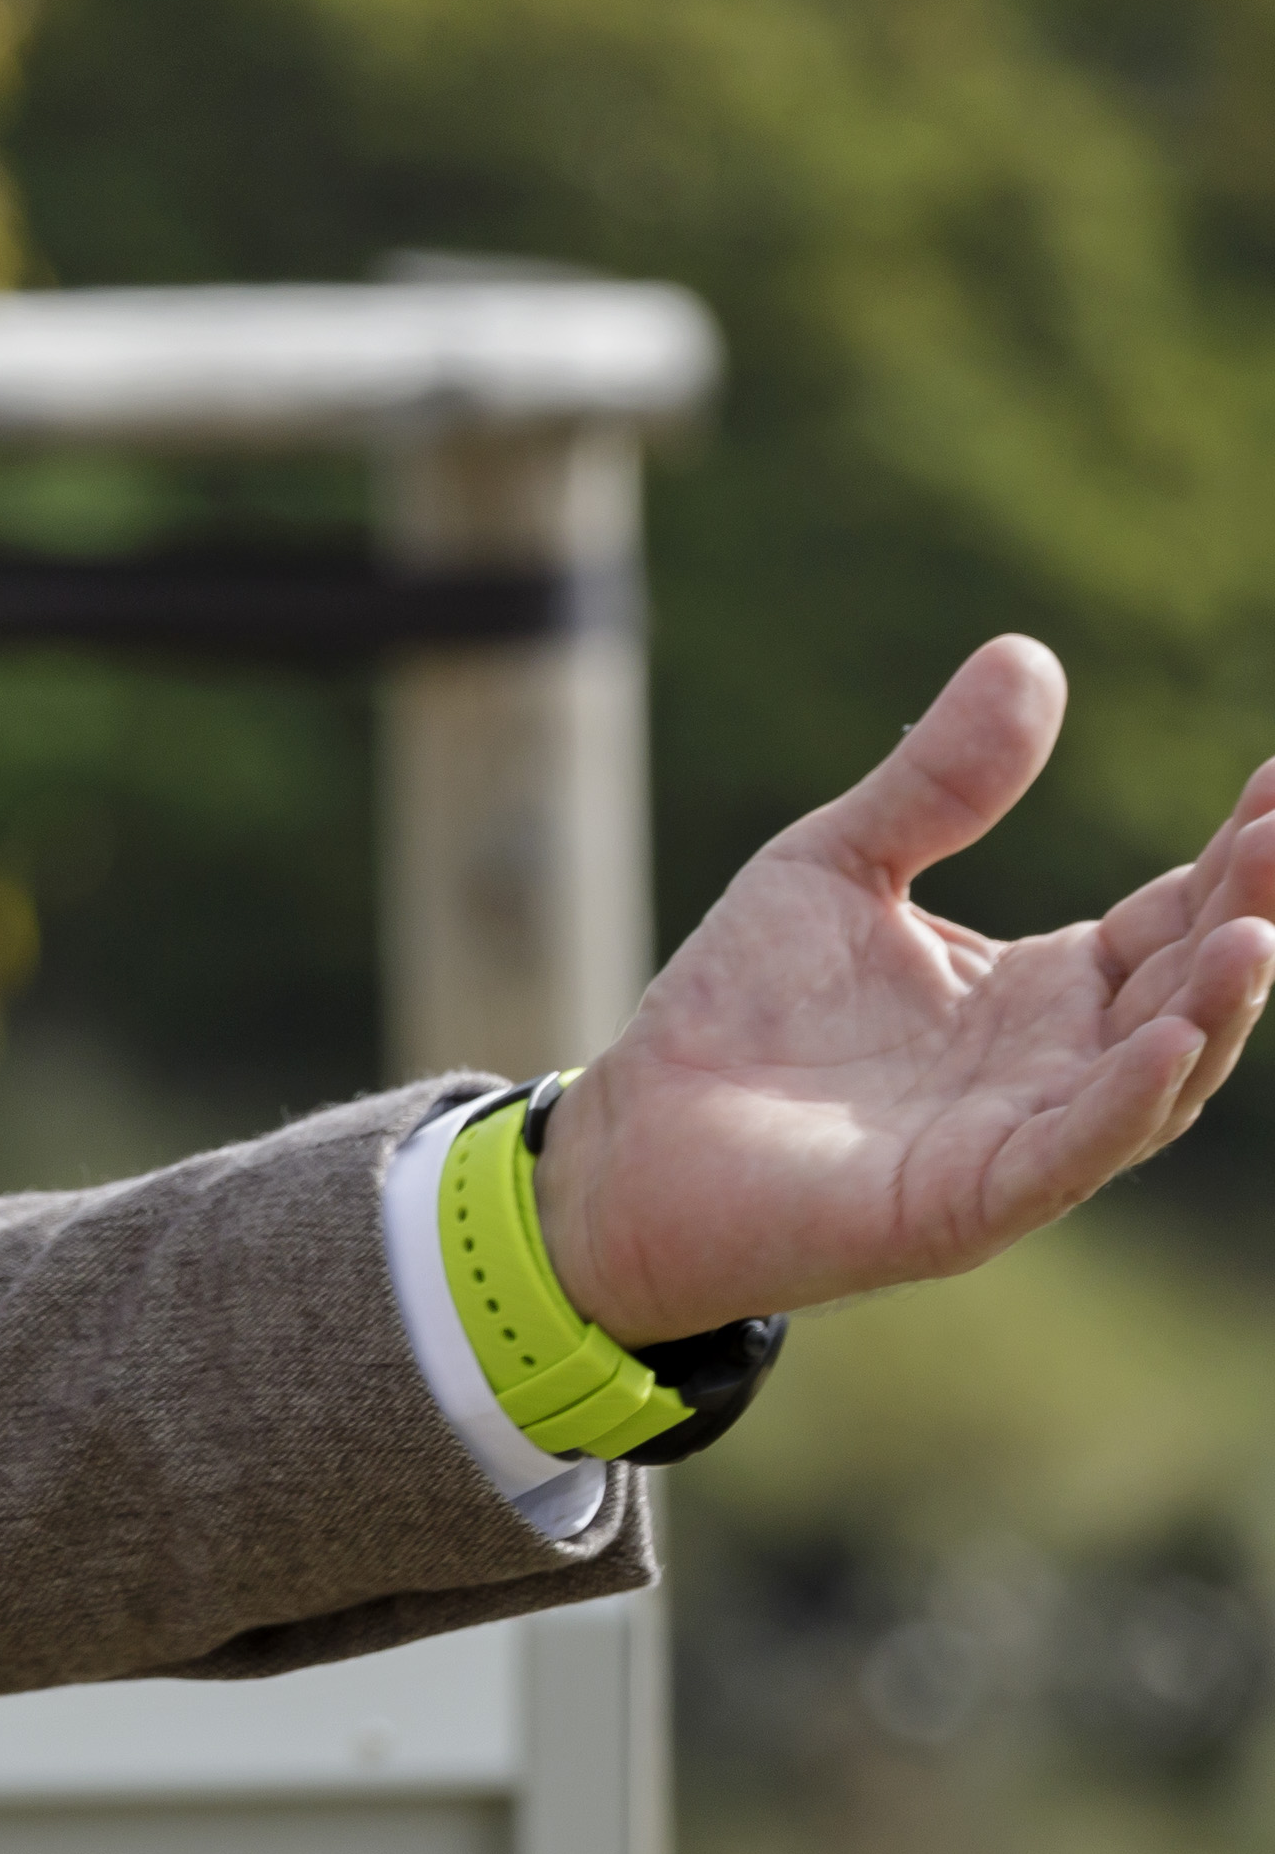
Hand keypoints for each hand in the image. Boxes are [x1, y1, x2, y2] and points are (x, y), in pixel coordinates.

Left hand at [537, 637, 1274, 1342]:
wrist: (640, 1132)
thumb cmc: (744, 1007)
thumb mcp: (839, 863)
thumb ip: (939, 782)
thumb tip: (1030, 652)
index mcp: (1046, 989)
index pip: (1172, 914)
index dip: (1233, 855)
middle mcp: (1061, 1064)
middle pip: (1189, 985)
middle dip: (1250, 913)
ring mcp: (1027, 1139)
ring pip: (1161, 1075)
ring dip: (1216, 1005)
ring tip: (1260, 930)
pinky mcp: (970, 1201)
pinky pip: (1072, 1149)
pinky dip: (1128, 1098)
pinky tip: (1172, 1035)